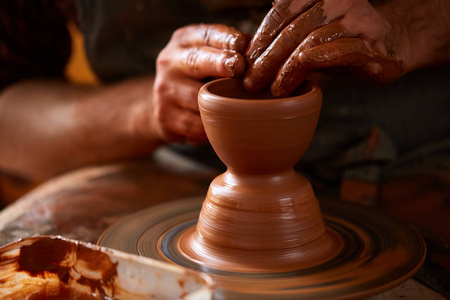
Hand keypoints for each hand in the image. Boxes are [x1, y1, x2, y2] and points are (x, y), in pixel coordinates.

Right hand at [153, 24, 248, 143]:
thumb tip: (261, 55)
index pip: (206, 35)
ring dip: (221, 104)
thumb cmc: (201, 77)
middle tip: (238, 67)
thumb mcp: (212, 56)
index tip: (243, 45)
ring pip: (197, 98)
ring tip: (239, 107)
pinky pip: (195, 125)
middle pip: (196, 61)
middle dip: (219, 63)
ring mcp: (165, 90)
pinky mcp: (165, 117)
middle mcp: (170, 62)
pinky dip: (211, 127)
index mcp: (184, 41)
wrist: (168, 106)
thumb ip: (232, 51)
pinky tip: (222, 127)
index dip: (226, 39)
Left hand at [243, 0, 404, 96]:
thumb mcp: (307, 33)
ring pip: (310, 42)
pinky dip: (315, 63)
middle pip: (292, 30)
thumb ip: (283, 36)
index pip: (281, 12)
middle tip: (251, 82)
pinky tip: (296, 76)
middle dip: (267, 59)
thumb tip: (245, 57)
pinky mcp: (372, 42)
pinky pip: (339, 52)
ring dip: (286, 68)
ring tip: (273, 88)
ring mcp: (357, 17)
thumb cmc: (339, 41)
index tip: (246, 62)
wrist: (389, 44)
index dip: (260, 39)